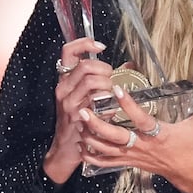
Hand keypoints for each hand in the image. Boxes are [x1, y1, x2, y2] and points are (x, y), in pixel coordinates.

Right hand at [43, 38, 111, 184]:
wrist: (66, 149)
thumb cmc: (78, 121)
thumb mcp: (85, 97)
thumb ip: (103, 79)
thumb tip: (128, 66)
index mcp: (65, 80)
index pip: (69, 51)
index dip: (85, 43)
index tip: (100, 46)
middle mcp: (64, 89)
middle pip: (86, 65)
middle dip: (104, 69)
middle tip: (111, 79)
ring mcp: (69, 103)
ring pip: (91, 81)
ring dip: (107, 85)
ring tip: (110, 94)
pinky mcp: (77, 116)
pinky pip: (97, 102)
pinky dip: (108, 104)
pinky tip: (110, 110)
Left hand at [77, 74, 192, 192]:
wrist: (188, 173)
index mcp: (159, 135)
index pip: (142, 120)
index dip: (129, 106)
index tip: (117, 91)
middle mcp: (143, 146)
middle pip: (116, 138)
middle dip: (98, 125)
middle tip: (84, 110)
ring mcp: (135, 156)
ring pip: (107, 150)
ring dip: (91, 138)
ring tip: (79, 123)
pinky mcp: (130, 162)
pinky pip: (107, 162)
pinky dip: (93, 156)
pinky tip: (82, 146)